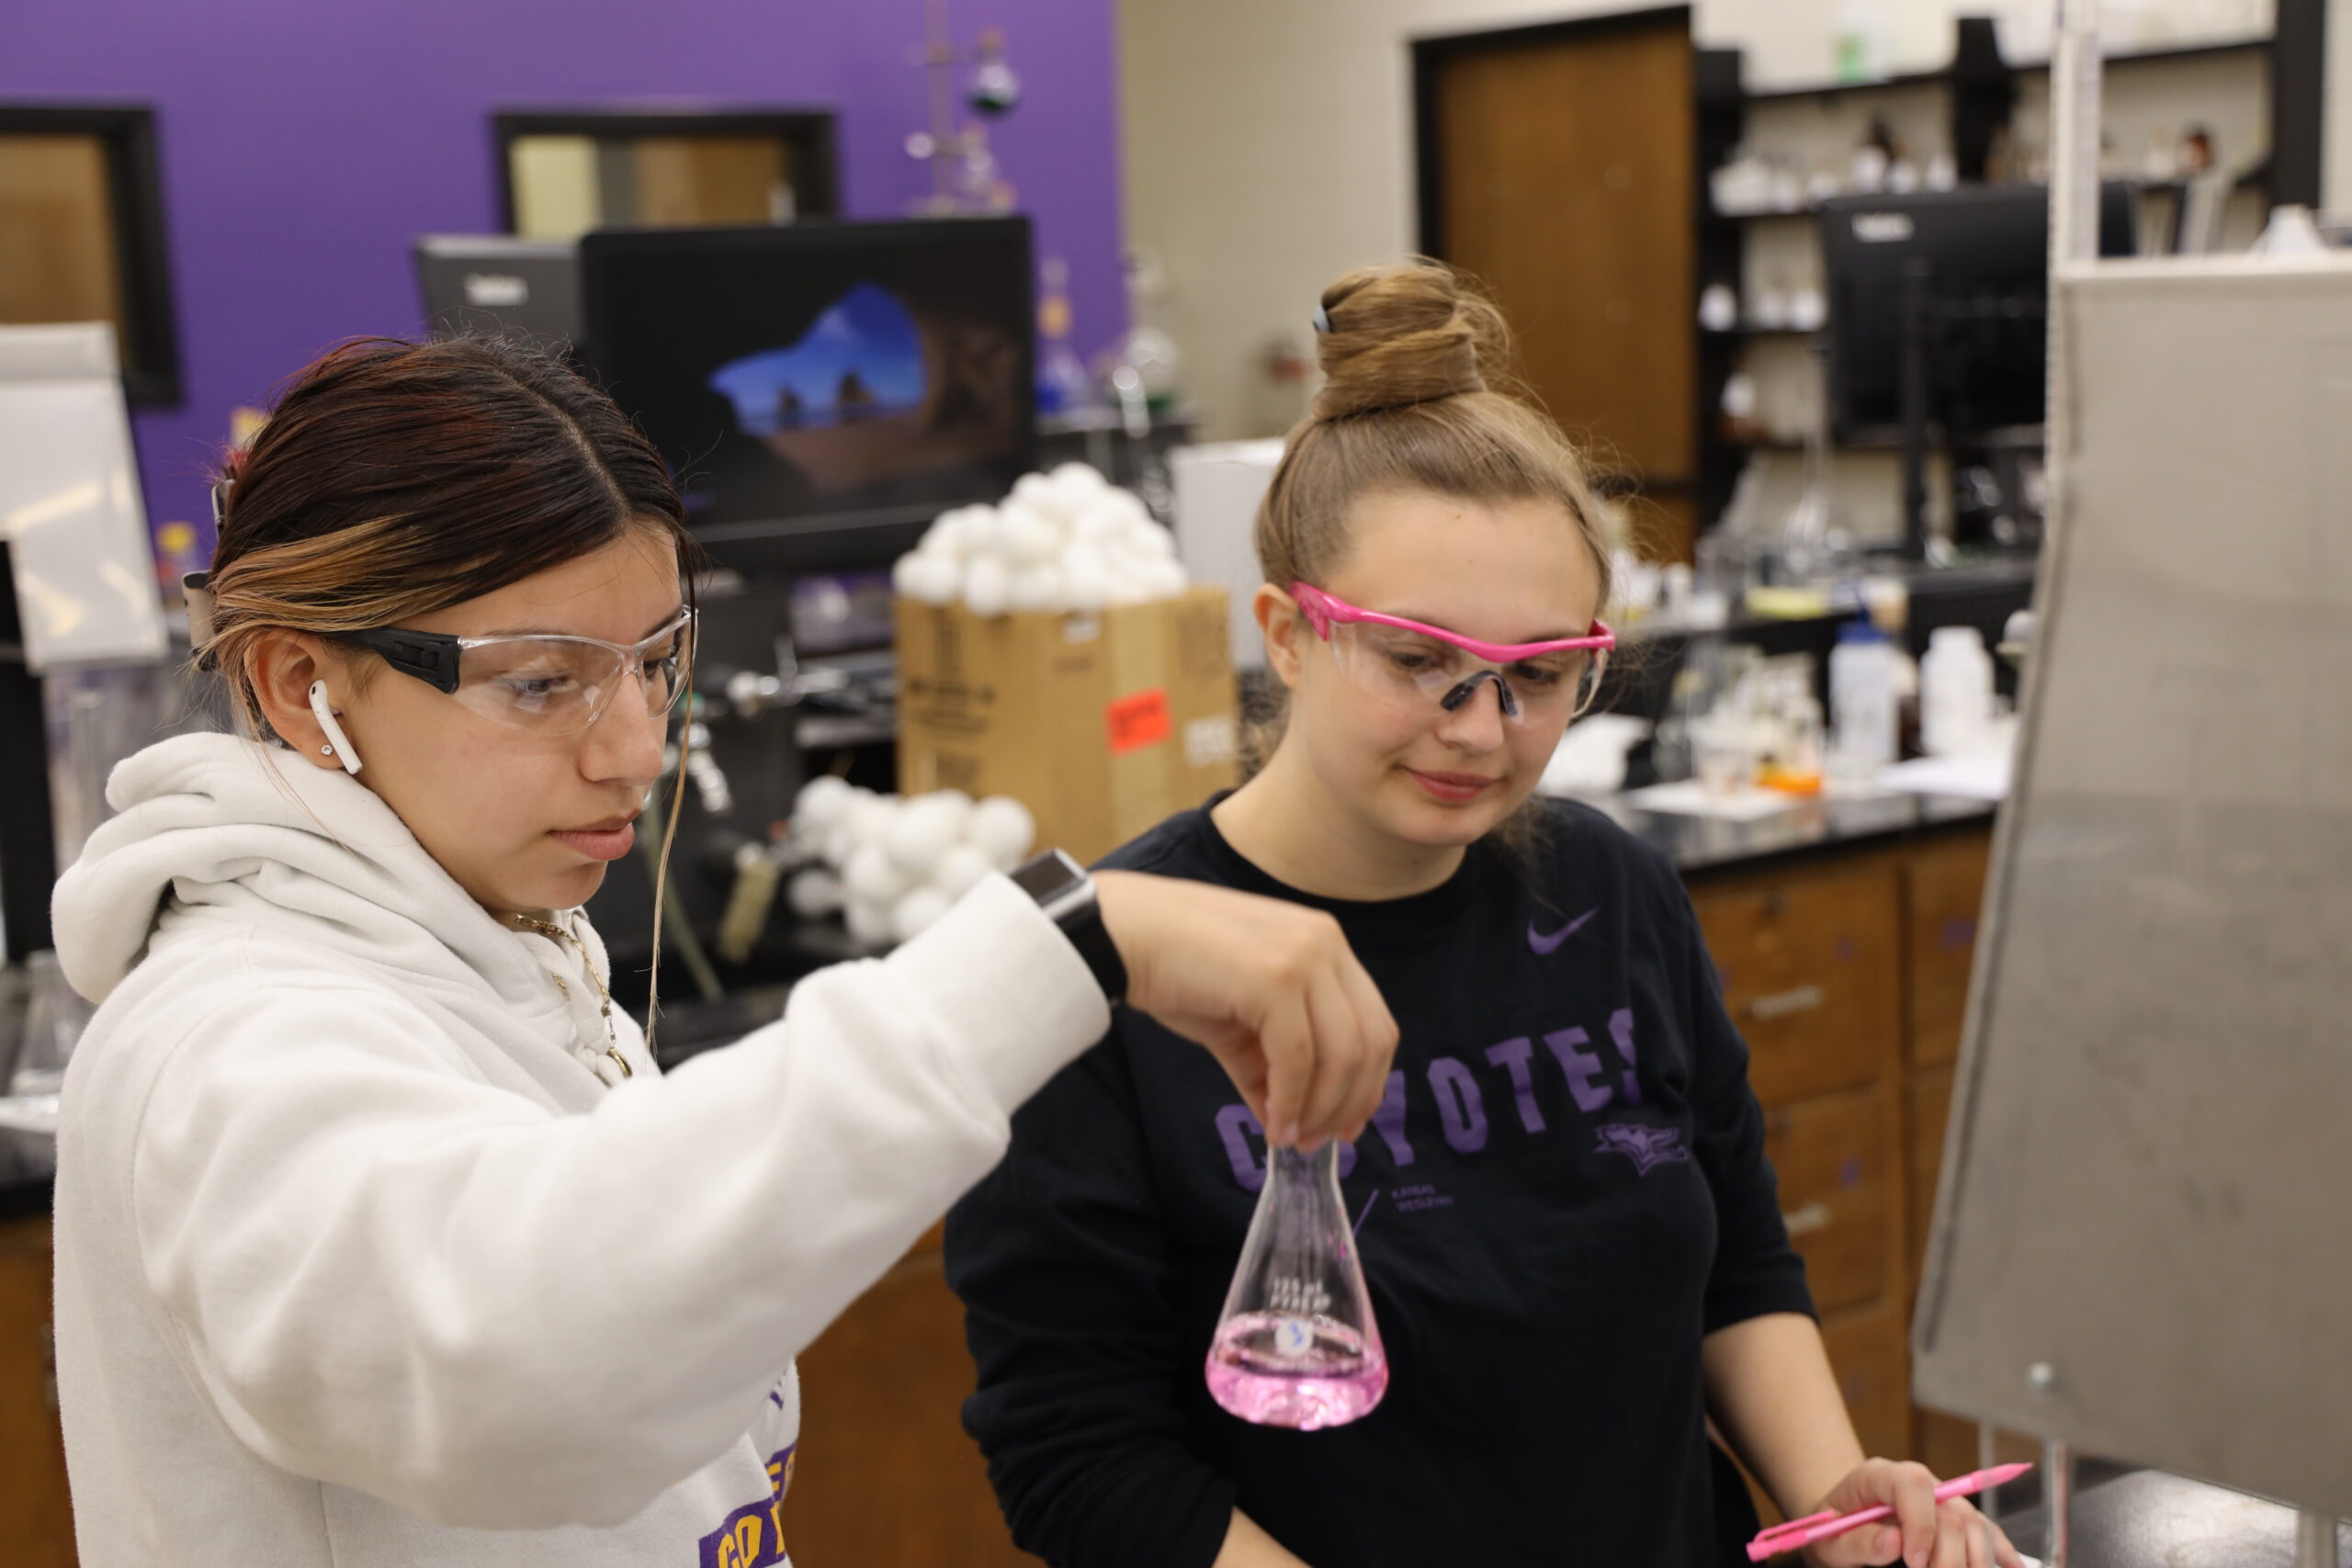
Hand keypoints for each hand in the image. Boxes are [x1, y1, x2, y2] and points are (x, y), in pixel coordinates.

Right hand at [1093, 871, 1396, 1148]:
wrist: (1120, 935)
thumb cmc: (1173, 971)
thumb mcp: (1237, 1023)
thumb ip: (1270, 1067)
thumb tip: (1287, 1124)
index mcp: (1326, 945)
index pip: (1374, 1023)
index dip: (1368, 1083)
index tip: (1344, 1127)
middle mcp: (1327, 942)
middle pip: (1371, 1042)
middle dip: (1349, 1103)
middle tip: (1316, 1142)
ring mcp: (1305, 956)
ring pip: (1343, 1054)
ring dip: (1320, 1109)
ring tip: (1291, 1138)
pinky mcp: (1276, 978)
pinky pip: (1299, 1058)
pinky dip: (1291, 1101)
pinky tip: (1273, 1125)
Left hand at [1800, 1460, 2023, 1567]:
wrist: (1840, 1524)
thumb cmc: (1833, 1531)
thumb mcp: (1828, 1540)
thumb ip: (1857, 1542)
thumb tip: (1894, 1543)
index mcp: (1879, 1476)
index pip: (1911, 1484)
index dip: (1920, 1524)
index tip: (1915, 1563)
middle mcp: (1918, 1483)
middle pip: (1950, 1510)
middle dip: (1949, 1555)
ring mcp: (1942, 1500)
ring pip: (1974, 1524)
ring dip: (1976, 1561)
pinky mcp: (1957, 1520)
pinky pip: (1987, 1533)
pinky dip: (2003, 1554)